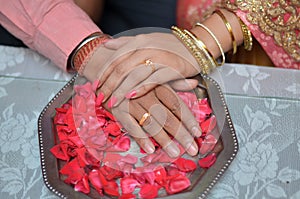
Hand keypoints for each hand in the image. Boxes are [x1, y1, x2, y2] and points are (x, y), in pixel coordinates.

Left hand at [83, 32, 199, 106]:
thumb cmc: (168, 46)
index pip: (116, 59)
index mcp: (138, 42)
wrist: (194, 46)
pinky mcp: (171, 68)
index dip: (104, 73)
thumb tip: (106, 44)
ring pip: (134, 75)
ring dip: (121, 90)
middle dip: (109, 85)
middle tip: (100, 98)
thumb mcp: (146, 40)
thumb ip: (126, 43)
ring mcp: (158, 57)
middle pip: (121, 68)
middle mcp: (146, 48)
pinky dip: (140, 88)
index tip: (95, 86)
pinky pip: (152, 80)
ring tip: (112, 102)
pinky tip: (131, 97)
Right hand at [104, 81, 201, 157]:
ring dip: (163, 140)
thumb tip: (193, 83)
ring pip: (151, 124)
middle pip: (167, 117)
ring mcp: (132, 103)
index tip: (198, 133)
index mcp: (158, 84)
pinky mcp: (118, 110)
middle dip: (181, 134)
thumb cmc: (135, 76)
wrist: (106, 72)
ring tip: (175, 152)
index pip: (176, 104)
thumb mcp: (155, 75)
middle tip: (192, 149)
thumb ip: (175, 81)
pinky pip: (131, 126)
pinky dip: (140, 138)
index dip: (188, 119)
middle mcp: (147, 94)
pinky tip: (150, 149)